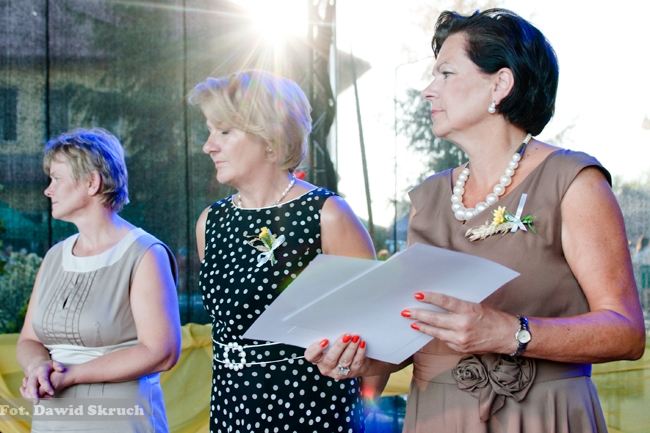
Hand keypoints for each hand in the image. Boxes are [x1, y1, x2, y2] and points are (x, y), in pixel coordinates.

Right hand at [20, 361, 65, 403]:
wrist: (38, 366)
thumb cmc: (49, 366)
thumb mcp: (54, 363)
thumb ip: (58, 366)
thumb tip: (61, 370)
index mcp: (41, 370)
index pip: (43, 379)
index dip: (47, 387)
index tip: (52, 393)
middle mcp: (33, 375)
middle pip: (32, 386)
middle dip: (33, 395)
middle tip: (37, 402)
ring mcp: (28, 380)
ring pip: (27, 390)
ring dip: (30, 398)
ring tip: (37, 403)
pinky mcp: (26, 385)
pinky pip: (25, 392)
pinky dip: (27, 397)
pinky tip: (32, 401)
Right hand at [304, 334, 367, 378]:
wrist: (356, 361)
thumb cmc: (340, 348)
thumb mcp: (331, 344)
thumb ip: (330, 338)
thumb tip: (335, 325)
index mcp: (318, 359)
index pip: (311, 356)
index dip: (316, 349)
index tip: (325, 340)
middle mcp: (327, 367)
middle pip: (331, 358)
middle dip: (339, 346)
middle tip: (346, 336)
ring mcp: (340, 372)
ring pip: (345, 360)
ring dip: (351, 347)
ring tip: (356, 337)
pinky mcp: (353, 372)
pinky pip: (356, 362)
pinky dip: (360, 352)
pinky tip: (362, 343)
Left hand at [403, 292, 517, 354]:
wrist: (508, 336)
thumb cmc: (492, 317)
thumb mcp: (476, 305)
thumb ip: (458, 305)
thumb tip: (437, 301)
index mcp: (467, 310)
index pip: (443, 301)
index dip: (429, 298)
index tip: (417, 295)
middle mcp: (463, 325)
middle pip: (434, 318)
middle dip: (417, 314)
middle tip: (405, 311)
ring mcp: (461, 338)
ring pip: (435, 332)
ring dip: (422, 326)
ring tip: (411, 322)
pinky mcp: (460, 348)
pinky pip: (444, 340)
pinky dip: (435, 334)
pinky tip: (427, 330)